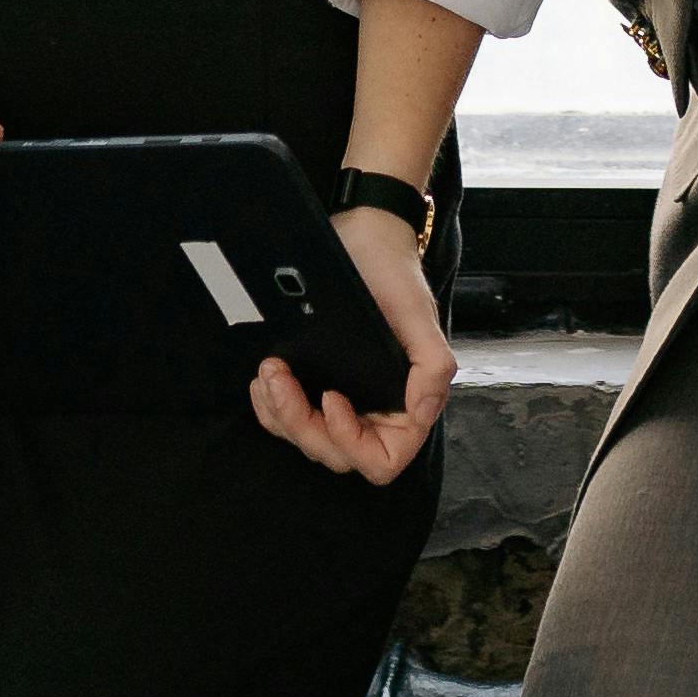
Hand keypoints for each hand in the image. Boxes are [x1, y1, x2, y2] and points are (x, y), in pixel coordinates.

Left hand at [252, 202, 455, 482]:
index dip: (352, 443)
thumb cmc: (394, 273)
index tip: (332, 399)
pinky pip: (286, 418)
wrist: (362, 236)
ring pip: (305, 440)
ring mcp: (342, 399)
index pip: (382, 460)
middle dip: (301, 422)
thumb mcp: (418, 314)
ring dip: (280, 413)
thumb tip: (422, 411)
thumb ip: (432, 366)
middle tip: (279, 377)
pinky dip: (270, 404)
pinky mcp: (314, 384)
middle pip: (334, 455)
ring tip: (269, 371)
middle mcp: (373, 410)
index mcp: (405, 403)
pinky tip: (265, 375)